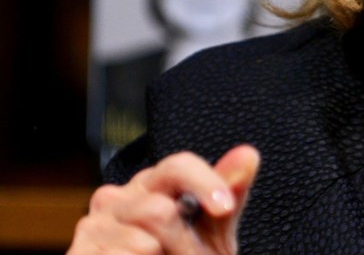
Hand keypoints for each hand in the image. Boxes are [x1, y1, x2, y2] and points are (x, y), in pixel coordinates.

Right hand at [68, 144, 259, 254]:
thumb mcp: (213, 230)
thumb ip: (229, 193)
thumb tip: (248, 154)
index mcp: (154, 183)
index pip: (179, 166)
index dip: (205, 184)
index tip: (224, 208)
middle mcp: (119, 197)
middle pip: (160, 210)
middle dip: (183, 242)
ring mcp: (95, 225)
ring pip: (144, 241)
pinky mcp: (80, 253)